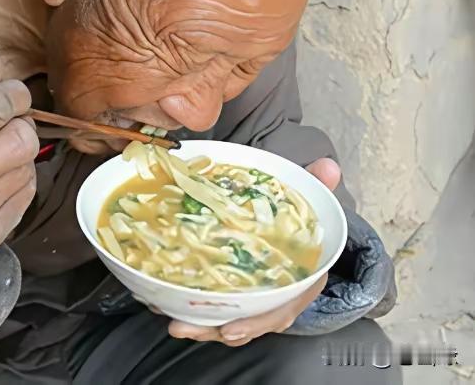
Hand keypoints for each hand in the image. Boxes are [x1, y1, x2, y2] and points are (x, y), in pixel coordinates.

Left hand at [166, 158, 341, 345]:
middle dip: (218, 328)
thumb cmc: (297, 220)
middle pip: (250, 322)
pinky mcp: (238, 296)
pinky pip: (218, 312)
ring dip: (201, 326)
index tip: (232, 327)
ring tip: (175, 324)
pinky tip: (167, 307)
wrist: (294, 226)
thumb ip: (317, 185)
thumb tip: (328, 167)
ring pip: (231, 321)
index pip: (283, 309)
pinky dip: (195, 313)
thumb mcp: (307, 202)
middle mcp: (281, 296)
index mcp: (302, 280)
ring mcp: (258, 299)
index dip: (258, 321)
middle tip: (185, 326)